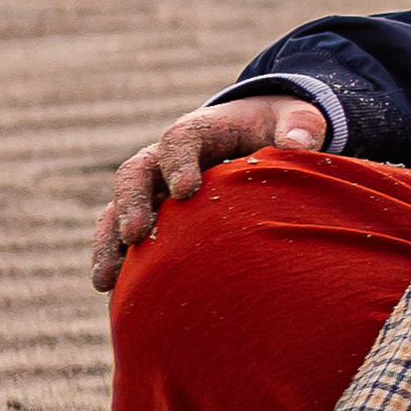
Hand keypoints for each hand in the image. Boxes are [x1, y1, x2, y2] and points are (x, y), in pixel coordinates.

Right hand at [92, 96, 327, 289]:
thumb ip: (302, 125)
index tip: (185, 189)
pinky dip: (115, 261)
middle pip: (136, 172)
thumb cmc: (280, 129)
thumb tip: (299, 144)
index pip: (179, 138)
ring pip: (117, 209)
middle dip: (132, 203)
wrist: (262, 138)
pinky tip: (113, 292)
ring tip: (107, 279)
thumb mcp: (298, 118)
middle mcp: (166, 158)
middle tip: (137, 234)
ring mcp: (154, 188)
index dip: (178, 161)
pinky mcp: (152, 216)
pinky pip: (122, 236)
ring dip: (109, 241)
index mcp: (202, 131)